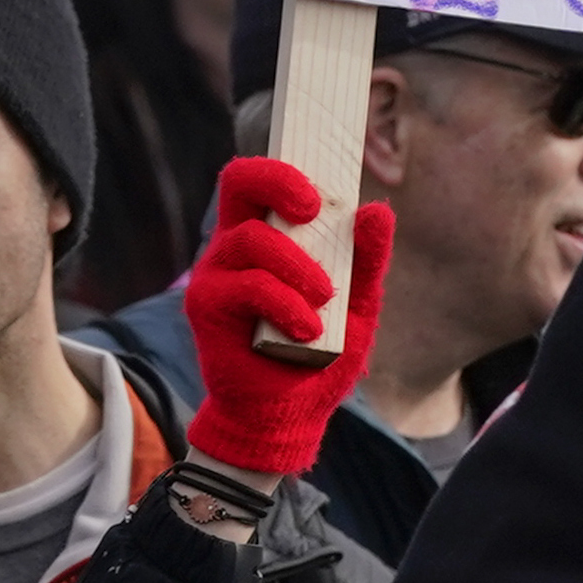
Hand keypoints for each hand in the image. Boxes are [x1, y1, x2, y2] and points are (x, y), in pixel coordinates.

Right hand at [174, 155, 390, 484]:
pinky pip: (246, 286)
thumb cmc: (320, 354)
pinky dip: (284, 304)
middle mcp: (235, 245)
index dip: (286, 168)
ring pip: (252, 239)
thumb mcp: (358, 305)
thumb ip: (367, 260)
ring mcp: (216, 273)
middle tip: (312, 209)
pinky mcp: (205, 306)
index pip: (263, 179)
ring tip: (323, 304)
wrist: (288, 414)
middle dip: (278, 183)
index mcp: (269, 234)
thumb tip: (376, 211)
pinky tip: (307, 331)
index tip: (322, 191)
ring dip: (298, 269)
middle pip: (238, 181)